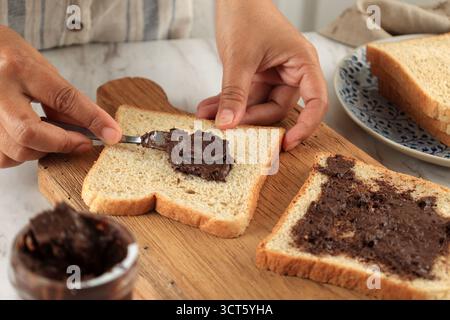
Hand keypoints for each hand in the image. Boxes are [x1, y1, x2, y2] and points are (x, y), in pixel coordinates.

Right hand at [0, 26, 121, 167]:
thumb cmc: (13, 59)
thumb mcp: (43, 71)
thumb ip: (65, 102)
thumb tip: (92, 130)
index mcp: (20, 69)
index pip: (63, 98)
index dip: (92, 119)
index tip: (111, 134)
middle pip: (29, 133)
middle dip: (61, 144)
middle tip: (80, 142)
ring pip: (14, 151)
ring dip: (40, 151)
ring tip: (49, 138)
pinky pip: (1, 157)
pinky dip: (20, 155)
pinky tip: (28, 142)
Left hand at [196, 0, 327, 150]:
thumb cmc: (247, 14)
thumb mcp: (240, 58)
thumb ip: (234, 93)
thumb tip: (228, 124)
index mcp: (303, 63)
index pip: (316, 102)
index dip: (306, 126)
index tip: (287, 144)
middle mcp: (292, 72)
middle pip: (278, 108)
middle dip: (252, 120)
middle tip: (229, 128)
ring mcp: (274, 75)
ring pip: (258, 106)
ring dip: (234, 113)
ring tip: (209, 116)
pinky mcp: (257, 76)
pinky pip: (246, 97)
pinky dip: (229, 103)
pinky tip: (209, 108)